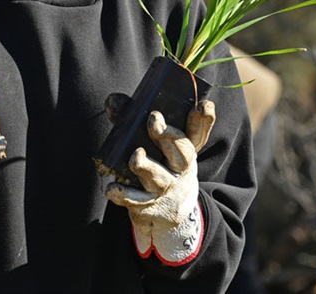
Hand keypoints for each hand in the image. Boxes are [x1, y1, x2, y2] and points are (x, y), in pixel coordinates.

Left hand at [105, 97, 215, 264]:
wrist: (170, 215)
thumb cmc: (160, 167)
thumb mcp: (157, 147)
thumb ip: (134, 120)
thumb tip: (112, 100)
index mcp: (185, 151)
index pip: (197, 133)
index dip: (203, 119)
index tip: (204, 105)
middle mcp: (180, 170)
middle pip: (181, 153)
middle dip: (168, 135)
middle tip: (155, 119)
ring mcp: (165, 189)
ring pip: (157, 177)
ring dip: (146, 166)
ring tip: (136, 157)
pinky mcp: (149, 207)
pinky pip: (135, 200)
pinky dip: (122, 194)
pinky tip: (112, 188)